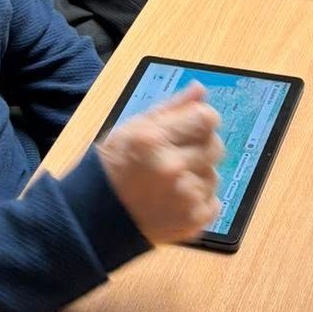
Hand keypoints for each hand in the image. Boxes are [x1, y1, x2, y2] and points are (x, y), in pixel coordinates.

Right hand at [97, 84, 222, 245]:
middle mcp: (171, 167)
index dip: (201, 120)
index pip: (207, 119)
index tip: (190, 127)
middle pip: (215, 147)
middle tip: (177, 157)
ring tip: (171, 183)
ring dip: (197, 177)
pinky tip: (175, 202)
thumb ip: (171, 108)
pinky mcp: (192, 222)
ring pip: (213, 176)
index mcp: (153, 139)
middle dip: (200, 148)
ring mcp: (184, 197)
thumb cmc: (114, 166)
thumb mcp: (133, 128)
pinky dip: (198, 203)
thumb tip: (200, 89)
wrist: (97, 218)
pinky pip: (213, 203)